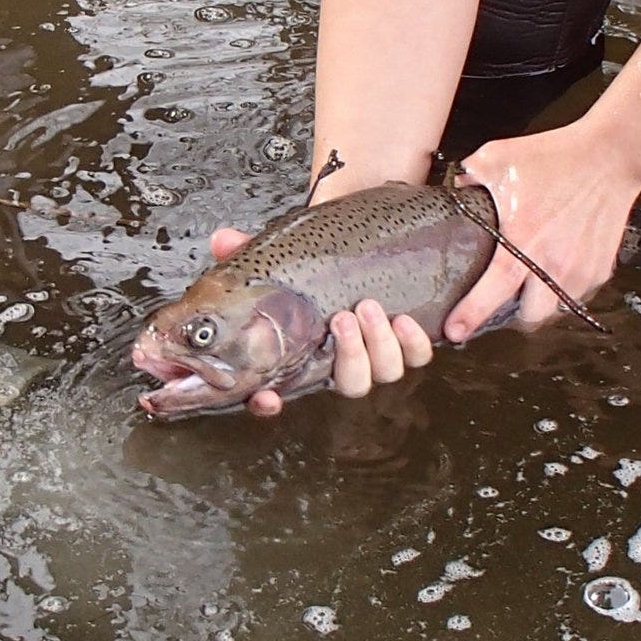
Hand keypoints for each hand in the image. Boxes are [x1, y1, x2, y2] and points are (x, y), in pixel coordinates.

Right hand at [204, 227, 434, 415]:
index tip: (269, 397)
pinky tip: (402, 318)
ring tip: (367, 306)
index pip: (277, 396)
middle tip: (340, 318)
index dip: (268, 405)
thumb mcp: (278, 253)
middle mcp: (341, 361)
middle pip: (349, 386)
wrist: (361, 235)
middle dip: (348, 356)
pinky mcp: (409, 339)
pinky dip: (413, 343)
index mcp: (300, 354)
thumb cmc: (313, 255)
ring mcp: (379, 353)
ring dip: (378, 344)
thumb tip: (222, 241)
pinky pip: (419, 357)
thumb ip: (246, 250)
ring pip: (385, 372)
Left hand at [442, 119, 640, 344]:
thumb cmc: (555, 157)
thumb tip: (456, 191)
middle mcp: (552, 264)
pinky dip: (565, 288)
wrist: (610, 156)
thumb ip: (471, 176)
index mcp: (523, 241)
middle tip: (504, 300)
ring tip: (532, 284)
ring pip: (556, 309)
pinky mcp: (600, 269)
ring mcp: (580, 270)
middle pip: (529, 319)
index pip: (492, 292)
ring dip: (541, 302)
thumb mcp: (499, 157)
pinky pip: (578, 293)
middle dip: (513, 317)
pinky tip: (557, 267)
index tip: (453, 332)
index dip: (470, 316)